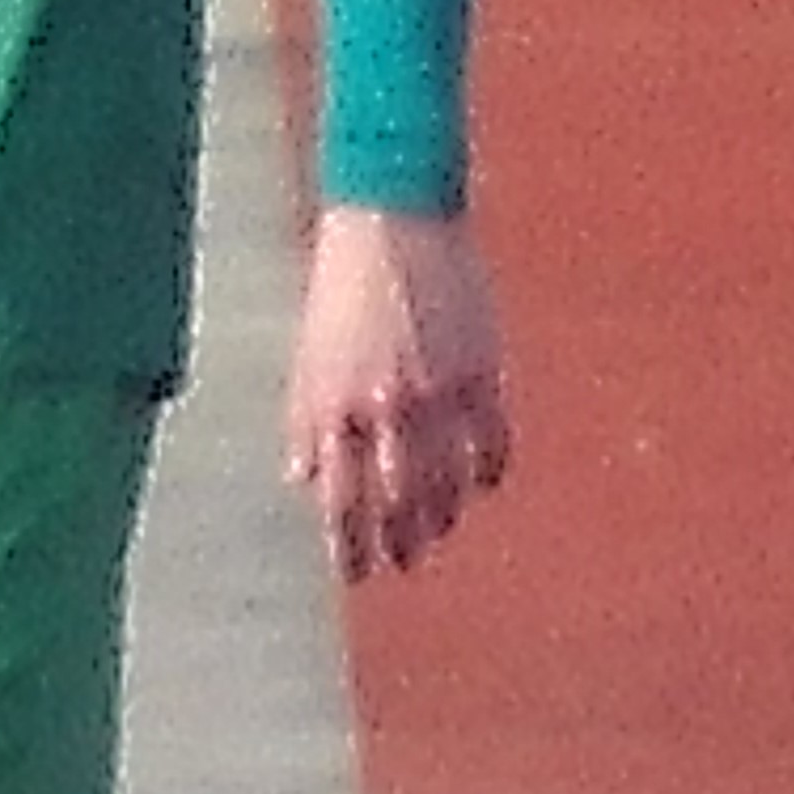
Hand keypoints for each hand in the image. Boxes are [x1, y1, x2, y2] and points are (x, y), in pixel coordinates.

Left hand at [285, 202, 512, 581]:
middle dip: (401, 544)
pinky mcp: (480, 373)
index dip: (350, 550)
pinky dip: (487, 475)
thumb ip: (307, 421)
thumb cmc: (341, 287)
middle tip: (404, 561)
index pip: (342, 505)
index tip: (357, 574)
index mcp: (335, 406)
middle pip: (400, 507)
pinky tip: (480, 483)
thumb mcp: (308, 356)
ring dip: (444, 518)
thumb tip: (301, 481)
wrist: (394, 219)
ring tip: (438, 528)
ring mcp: (437, 394)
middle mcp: (385, 410)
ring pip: (449, 487)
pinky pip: (492, 448)